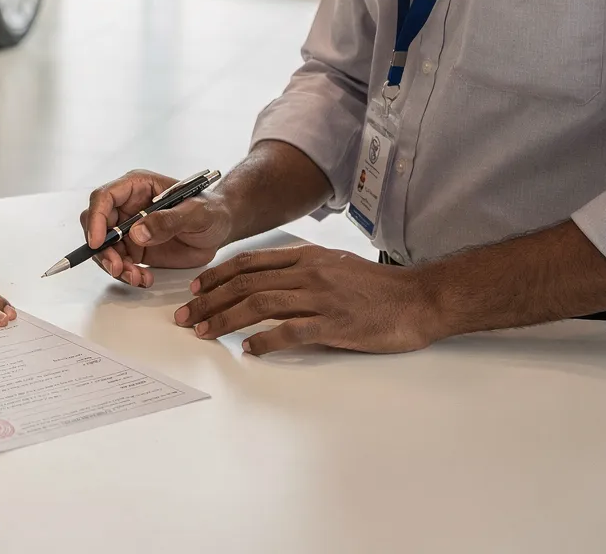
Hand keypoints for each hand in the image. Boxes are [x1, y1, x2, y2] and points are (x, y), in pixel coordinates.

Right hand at [81, 170, 233, 287]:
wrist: (220, 229)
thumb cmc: (211, 210)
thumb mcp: (195, 212)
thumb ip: (168, 221)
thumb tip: (137, 232)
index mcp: (137, 186)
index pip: (104, 197)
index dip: (96, 218)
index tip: (98, 242)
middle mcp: (128, 206)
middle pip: (97, 225)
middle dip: (103, 249)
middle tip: (117, 267)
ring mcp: (130, 228)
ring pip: (105, 248)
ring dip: (115, 266)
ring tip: (137, 277)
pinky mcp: (135, 249)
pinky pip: (120, 263)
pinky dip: (127, 274)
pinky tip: (144, 279)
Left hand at [177, 244, 444, 355]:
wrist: (418, 299)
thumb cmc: (377, 287)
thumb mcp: (335, 265)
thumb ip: (301, 270)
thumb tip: (266, 283)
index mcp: (307, 257)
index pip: (250, 263)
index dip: (217, 275)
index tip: (195, 288)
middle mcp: (308, 273)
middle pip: (246, 283)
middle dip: (210, 300)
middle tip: (187, 316)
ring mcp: (321, 298)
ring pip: (260, 303)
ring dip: (226, 318)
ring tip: (205, 331)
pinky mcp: (334, 324)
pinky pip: (291, 331)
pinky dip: (265, 339)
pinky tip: (248, 348)